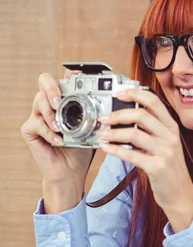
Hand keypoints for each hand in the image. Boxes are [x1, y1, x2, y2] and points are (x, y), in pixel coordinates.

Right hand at [20, 69, 93, 185]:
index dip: (69, 75)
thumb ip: (95, 116)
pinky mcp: (30, 130)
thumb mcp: (92, 130)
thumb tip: (108, 104)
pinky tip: (58, 140)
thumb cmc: (81, 149)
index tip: (78, 77)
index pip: (63, 79)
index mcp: (64, 101)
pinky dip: (48, 132)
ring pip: (38, 100)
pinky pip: (35, 124)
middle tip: (59, 101)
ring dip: (50, 113)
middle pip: (44, 81)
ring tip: (60, 127)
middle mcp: (49, 104)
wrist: (71, 171)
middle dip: (52, 87)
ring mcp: (38, 115)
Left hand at [97, 87, 192, 215]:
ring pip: (134, 134)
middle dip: (118, 114)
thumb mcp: (166, 145)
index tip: (119, 93)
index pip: (153, 102)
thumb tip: (126, 118)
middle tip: (104, 118)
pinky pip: (131, 155)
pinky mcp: (157, 167)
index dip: (135, 94)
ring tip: (102, 134)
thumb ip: (151, 131)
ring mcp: (165, 152)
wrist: (181, 196)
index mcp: (172, 128)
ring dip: (113, 133)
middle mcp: (170, 137)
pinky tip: (106, 148)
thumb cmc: (170, 170)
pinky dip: (115, 150)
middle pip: (141, 115)